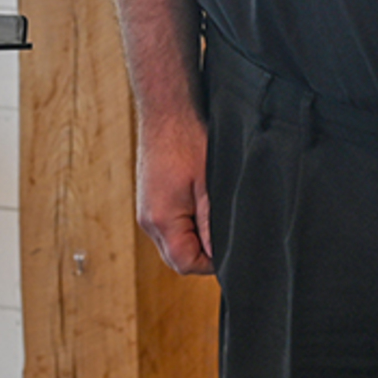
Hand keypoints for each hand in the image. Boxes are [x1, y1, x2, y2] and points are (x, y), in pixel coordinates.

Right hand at [133, 107, 213, 276]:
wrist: (167, 113)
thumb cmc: (188, 141)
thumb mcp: (210, 185)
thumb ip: (212, 223)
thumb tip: (219, 253)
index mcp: (161, 220)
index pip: (184, 263)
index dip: (210, 264)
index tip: (231, 251)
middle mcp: (148, 221)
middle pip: (175, 257)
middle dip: (202, 254)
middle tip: (226, 235)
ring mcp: (146, 211)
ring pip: (172, 242)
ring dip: (194, 238)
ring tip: (215, 216)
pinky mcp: (149, 201)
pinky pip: (168, 226)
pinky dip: (185, 225)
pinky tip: (201, 206)